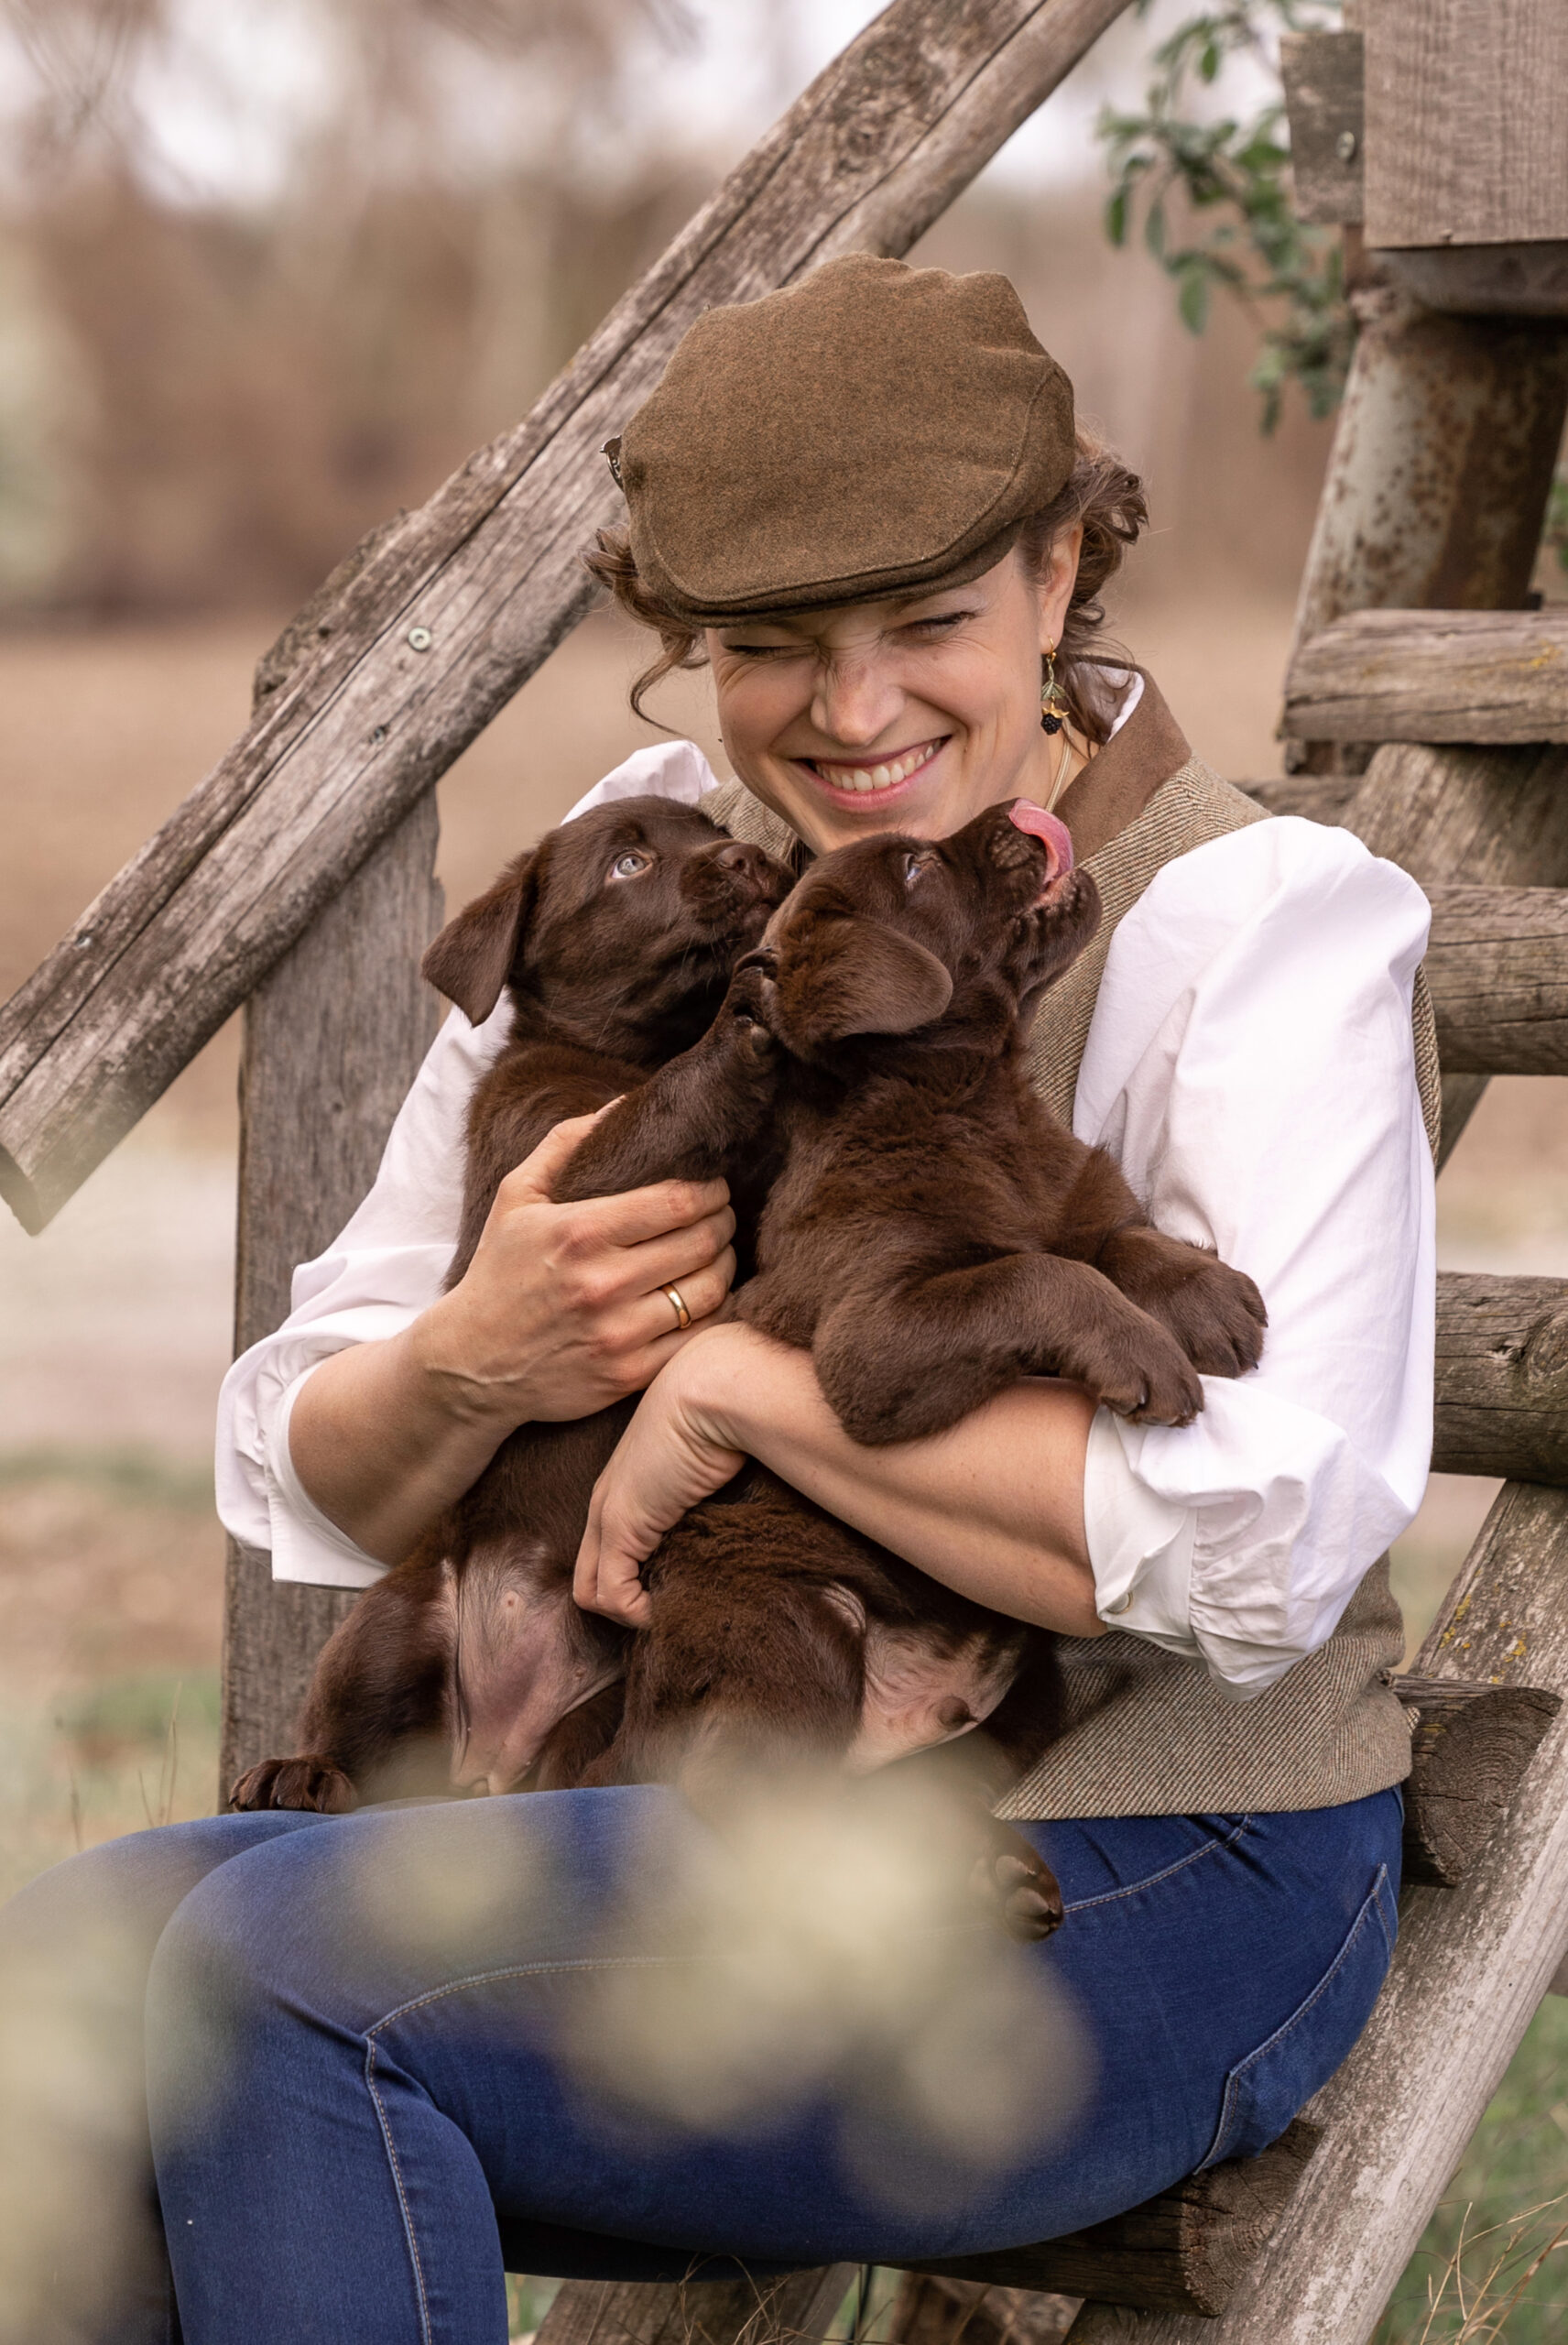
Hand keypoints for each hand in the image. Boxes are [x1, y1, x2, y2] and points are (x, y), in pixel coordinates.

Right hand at [414, 1111, 736, 1432]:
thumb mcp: (515, 1197)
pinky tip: (702, 1295)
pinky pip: (697, 1337)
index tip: (713, 1185)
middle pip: (702, 1241)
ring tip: (717, 1252)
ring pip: (709, 1289)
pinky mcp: (628, 1374)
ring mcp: (618, 1333)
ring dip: (725, 1265)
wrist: (471, 1364)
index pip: (678, 1200)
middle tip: (722, 1214)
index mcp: (579, 1232)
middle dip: (723, 1221)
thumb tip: (621, 1104)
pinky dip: (711, 1312)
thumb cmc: (499, 1271)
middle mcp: (602, 1283)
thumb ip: (566, 1143)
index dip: (711, 1189)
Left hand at [574, 1328, 748, 1625]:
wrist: (719, 1383)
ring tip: (676, 1608)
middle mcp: (606, 1500)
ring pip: (591, 1593)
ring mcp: (607, 1513)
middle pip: (588, 1577)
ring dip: (633, 1613)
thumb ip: (705, 1486)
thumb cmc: (727, 1410)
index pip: (605, 1550)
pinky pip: (612, 1594)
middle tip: (670, 1609)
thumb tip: (738, 1511)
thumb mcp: (709, 1457)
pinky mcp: (620, 1524)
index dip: (634, 1579)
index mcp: (623, 1483)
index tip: (676, 1589)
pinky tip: (675, 1604)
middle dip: (624, 1603)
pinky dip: (641, 1613)